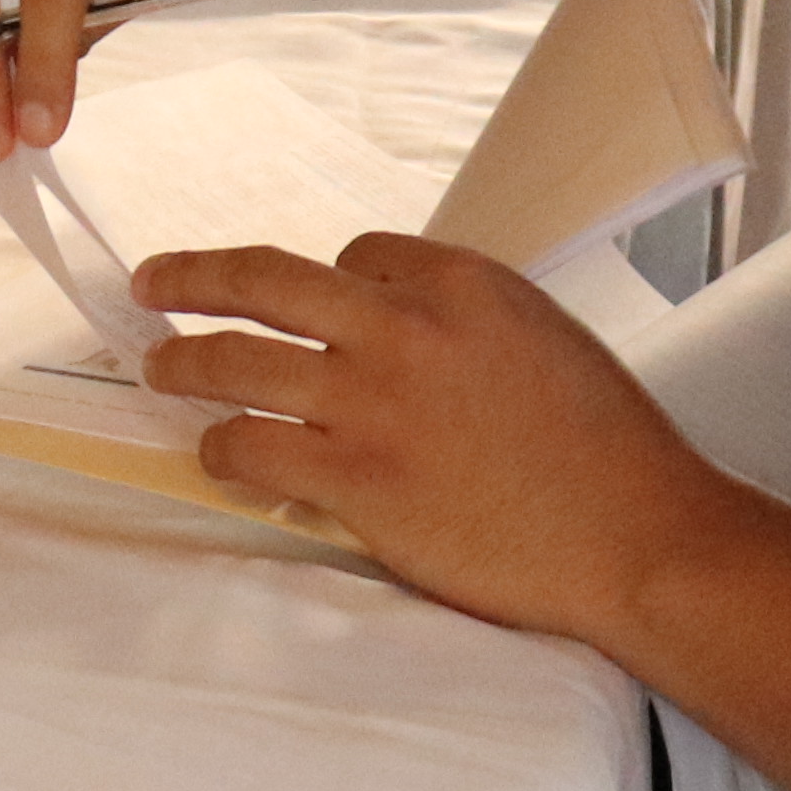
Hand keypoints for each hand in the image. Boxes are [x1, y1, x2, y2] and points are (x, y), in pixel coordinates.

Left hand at [132, 233, 730, 645]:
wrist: (635, 536)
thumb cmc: (607, 451)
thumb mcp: (542, 340)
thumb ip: (462, 324)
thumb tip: (392, 327)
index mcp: (460, 281)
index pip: (355, 253)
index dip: (325, 280)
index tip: (308, 306)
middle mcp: (404, 326)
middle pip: (265, 280)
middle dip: (195, 276)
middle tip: (154, 281)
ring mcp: (370, 402)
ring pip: (238, 361)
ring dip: (183, 361)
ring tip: (159, 367)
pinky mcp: (354, 479)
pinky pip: (252, 448)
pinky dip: (223, 448)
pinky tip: (219, 453)